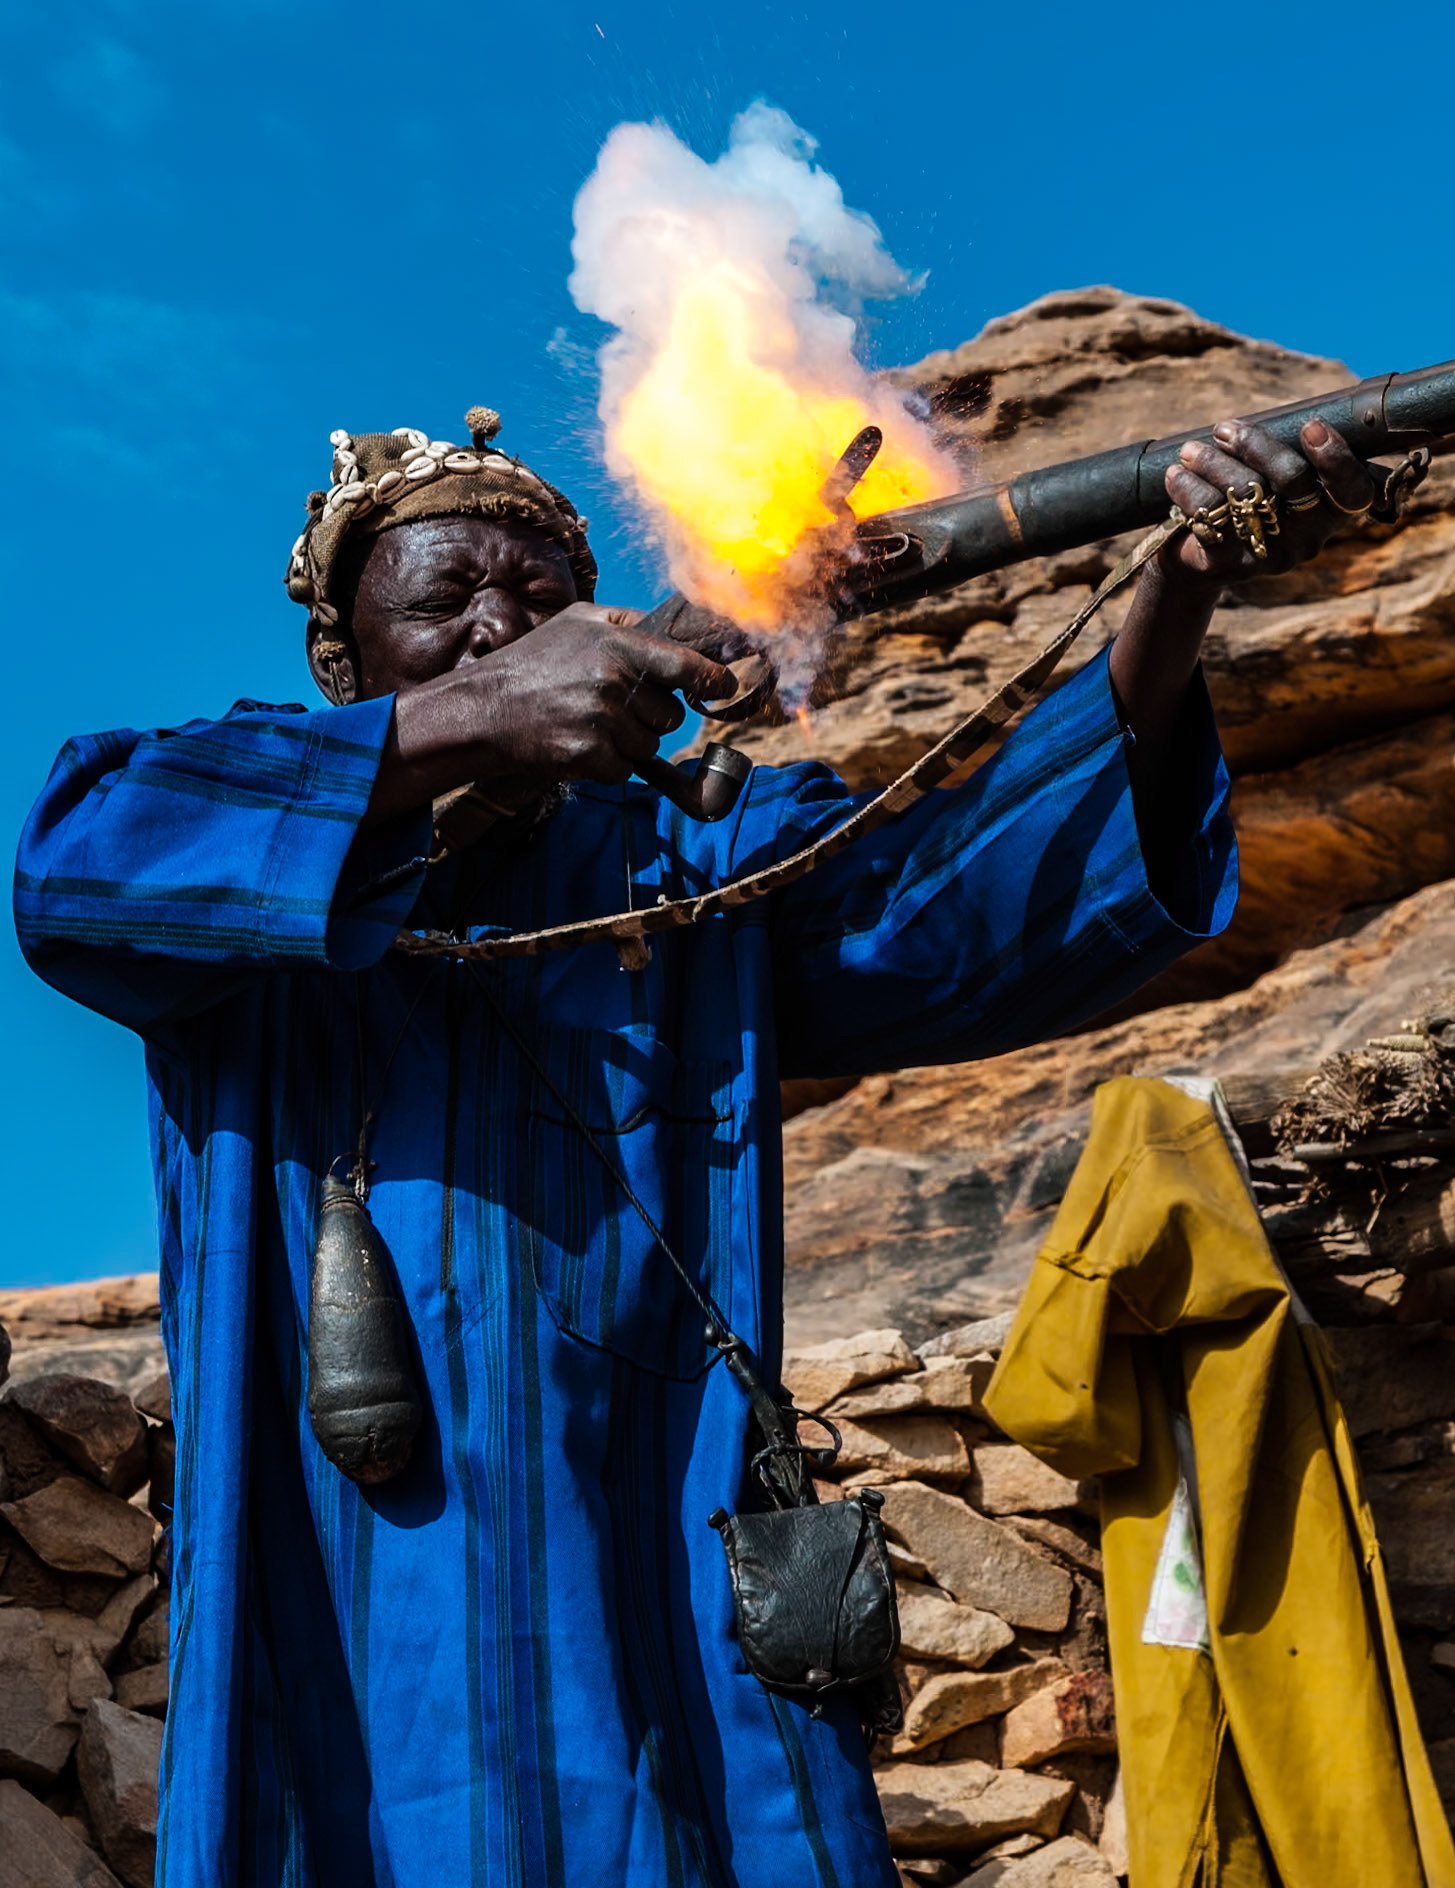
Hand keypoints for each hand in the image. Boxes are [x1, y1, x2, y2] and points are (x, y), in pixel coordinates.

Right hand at [475, 603, 734, 781]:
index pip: (683, 665)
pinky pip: (626, 770)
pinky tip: (578, 743)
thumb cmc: (532, 663)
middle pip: (671, 715)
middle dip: (650, 716)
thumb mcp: (576, 622)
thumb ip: (625, 621)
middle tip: (611, 706)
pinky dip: (608, 764)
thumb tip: (673, 630)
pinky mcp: (591, 757)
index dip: (711, 678)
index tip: (724, 686)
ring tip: (587, 722)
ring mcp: (603, 722)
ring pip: (650, 745)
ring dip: (629, 742)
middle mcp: (615, 682)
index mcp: (616, 644)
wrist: (482, 710)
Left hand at [1161, 416, 1376, 586]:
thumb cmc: (1242, 505)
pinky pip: (1210, 515)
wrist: (1196, 561)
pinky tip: (1176, 475)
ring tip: (1190, 450)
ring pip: (1245, 492)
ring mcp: (1270, 554)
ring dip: (1213, 462)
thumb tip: (1274, 419)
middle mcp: (1307, 538)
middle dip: (1255, 444)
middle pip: (1293, 478)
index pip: (1353, 492)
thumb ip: (1282, 456)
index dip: (1337, 459)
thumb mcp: (1270, 483)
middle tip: (1223, 428)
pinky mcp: (1230, 564)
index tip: (1310, 426)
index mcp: (1328, 514)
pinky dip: (1188, 488)